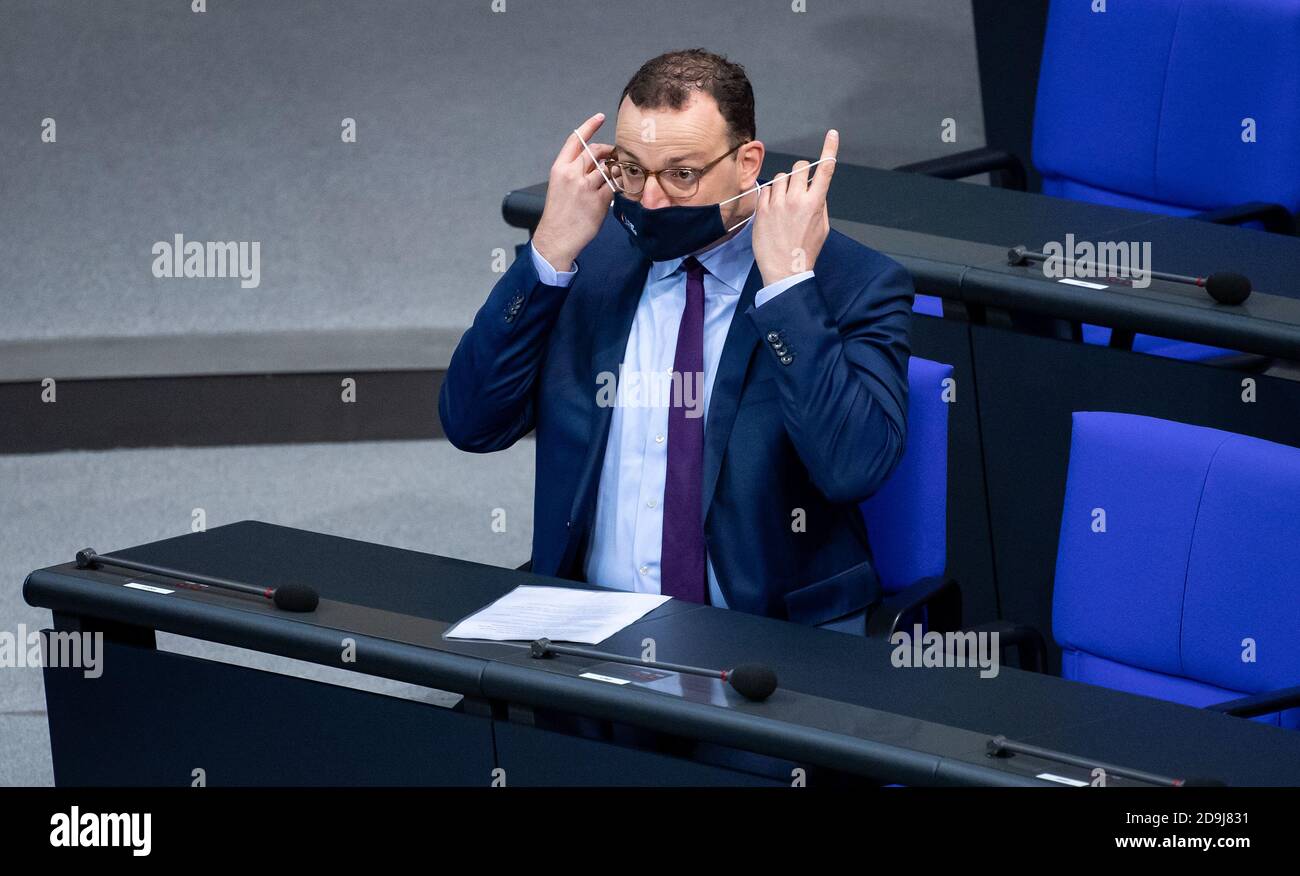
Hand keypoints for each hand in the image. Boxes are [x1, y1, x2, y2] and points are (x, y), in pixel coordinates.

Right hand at [532, 113, 615, 271]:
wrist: (557, 237)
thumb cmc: (559, 214)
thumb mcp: (559, 186)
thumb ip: (574, 171)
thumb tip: (596, 162)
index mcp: (560, 168)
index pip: (576, 140)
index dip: (589, 126)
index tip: (600, 117)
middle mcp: (572, 174)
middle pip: (596, 151)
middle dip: (608, 150)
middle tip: (614, 155)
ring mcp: (586, 187)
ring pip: (608, 168)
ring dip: (616, 168)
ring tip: (618, 173)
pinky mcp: (598, 200)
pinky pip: (614, 186)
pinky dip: (618, 184)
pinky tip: (619, 187)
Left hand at [752, 129, 837, 285]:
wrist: (785, 270)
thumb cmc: (805, 250)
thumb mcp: (822, 226)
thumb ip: (819, 203)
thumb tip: (815, 189)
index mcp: (815, 203)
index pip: (825, 169)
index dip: (830, 149)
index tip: (832, 135)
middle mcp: (796, 199)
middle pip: (799, 167)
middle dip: (801, 172)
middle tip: (800, 186)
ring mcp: (777, 203)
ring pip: (781, 176)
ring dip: (785, 183)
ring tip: (785, 202)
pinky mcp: (762, 210)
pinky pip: (766, 189)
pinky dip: (771, 194)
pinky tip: (774, 209)